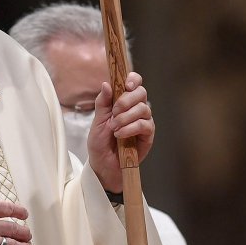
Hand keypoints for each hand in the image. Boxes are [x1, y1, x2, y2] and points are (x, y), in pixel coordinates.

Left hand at [87, 72, 153, 193]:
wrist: (103, 164)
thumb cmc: (100, 142)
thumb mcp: (97, 121)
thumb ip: (102, 103)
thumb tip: (106, 84)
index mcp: (123, 101)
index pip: (134, 83)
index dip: (133, 80)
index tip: (126, 85)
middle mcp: (136, 108)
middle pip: (141, 93)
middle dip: (127, 100)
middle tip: (115, 112)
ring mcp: (143, 121)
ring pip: (143, 108)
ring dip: (126, 117)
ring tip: (114, 128)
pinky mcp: (148, 135)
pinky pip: (144, 125)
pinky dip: (131, 128)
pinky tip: (120, 134)